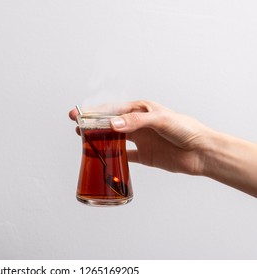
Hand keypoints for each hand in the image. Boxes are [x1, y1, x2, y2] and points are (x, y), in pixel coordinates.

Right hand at [70, 100, 211, 174]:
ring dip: (100, 139)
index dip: (94, 112)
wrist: (202, 152)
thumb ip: (136, 122)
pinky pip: (124, 156)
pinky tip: (103, 158)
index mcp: (140, 110)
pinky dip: (113, 157)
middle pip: (109, 123)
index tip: (78, 114)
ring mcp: (140, 140)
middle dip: (92, 124)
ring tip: (84, 140)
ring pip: (114, 138)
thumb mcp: (161, 120)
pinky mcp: (144, 155)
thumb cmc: (186, 129)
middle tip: (76, 126)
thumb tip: (112, 124)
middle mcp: (138, 124)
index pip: (112, 109)